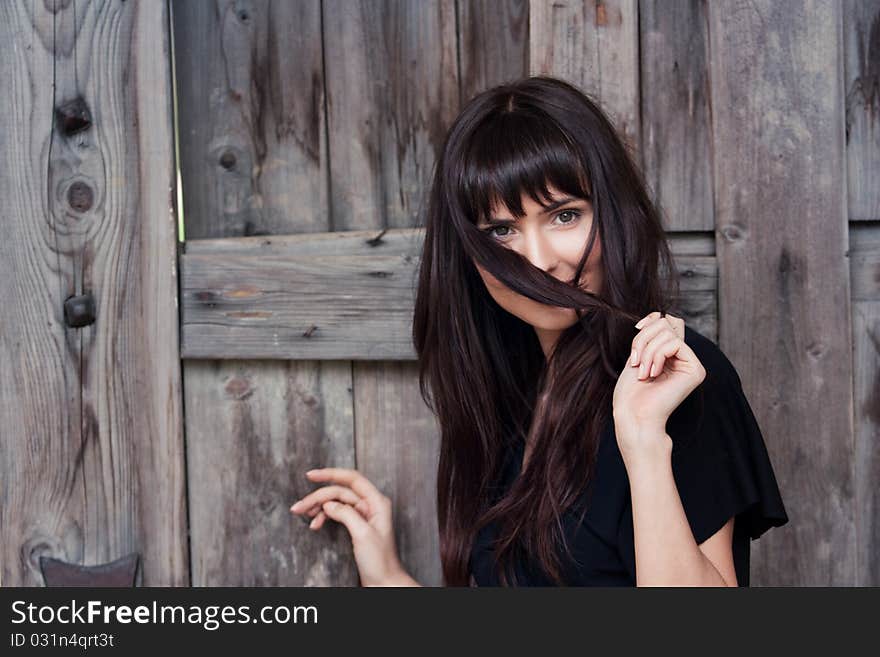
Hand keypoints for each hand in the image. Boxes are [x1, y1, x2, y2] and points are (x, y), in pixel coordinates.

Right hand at [289, 467, 414, 585]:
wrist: (384, 583)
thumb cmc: (380, 561)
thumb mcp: (362, 534)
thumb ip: (346, 514)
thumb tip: (328, 503)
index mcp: (377, 502)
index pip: (352, 479)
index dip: (331, 474)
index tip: (311, 475)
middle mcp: (370, 505)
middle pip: (340, 492)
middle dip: (318, 497)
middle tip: (299, 507)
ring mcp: (362, 515)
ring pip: (336, 503)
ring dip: (318, 507)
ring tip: (302, 514)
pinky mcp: (355, 526)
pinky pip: (337, 514)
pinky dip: (324, 517)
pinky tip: (315, 524)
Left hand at [612, 312, 704, 460]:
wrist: (634, 416)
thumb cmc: (631, 392)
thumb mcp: (637, 355)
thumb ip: (651, 335)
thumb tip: (660, 314)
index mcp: (671, 354)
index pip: (668, 320)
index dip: (652, 319)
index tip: (637, 329)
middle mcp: (684, 357)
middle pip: (667, 322)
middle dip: (644, 338)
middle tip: (635, 361)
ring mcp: (692, 364)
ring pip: (668, 331)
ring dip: (646, 350)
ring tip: (642, 371)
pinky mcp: (696, 370)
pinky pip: (675, 343)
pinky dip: (656, 355)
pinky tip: (652, 373)